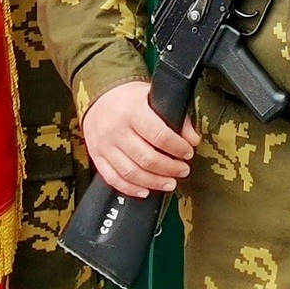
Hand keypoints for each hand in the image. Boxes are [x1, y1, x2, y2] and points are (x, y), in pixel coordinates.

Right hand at [81, 81, 199, 198]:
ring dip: (154, 182)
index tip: (188, 152)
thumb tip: (192, 139)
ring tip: (170, 183)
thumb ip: (175, 117)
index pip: (159, 135)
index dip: (178, 148)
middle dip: (170, 168)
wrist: (97, 98)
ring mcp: (105, 145)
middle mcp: (116, 129)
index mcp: (133, 111)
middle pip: (146, 158)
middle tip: (183, 170)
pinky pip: (113, 179)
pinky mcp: (97, 157)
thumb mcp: (153, 97)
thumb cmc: (129, 99)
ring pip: (131, 173)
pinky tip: (145, 191)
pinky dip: (131, 189)